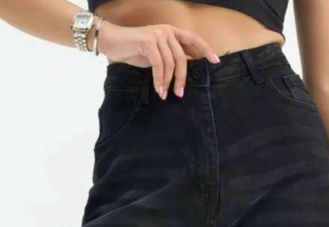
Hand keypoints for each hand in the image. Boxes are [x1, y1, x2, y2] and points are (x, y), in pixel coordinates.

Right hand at [96, 22, 219, 99]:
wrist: (112, 42)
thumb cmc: (133, 49)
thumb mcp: (156, 56)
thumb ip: (170, 59)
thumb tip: (186, 69)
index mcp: (172, 32)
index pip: (194, 39)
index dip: (206, 50)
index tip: (216, 62)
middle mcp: (167, 31)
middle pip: (182, 58)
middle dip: (182, 78)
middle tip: (180, 94)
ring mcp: (158, 35)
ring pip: (171, 63)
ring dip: (168, 82)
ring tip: (165, 94)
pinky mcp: (148, 41)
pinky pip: (159, 64)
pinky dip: (159, 79)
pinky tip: (158, 89)